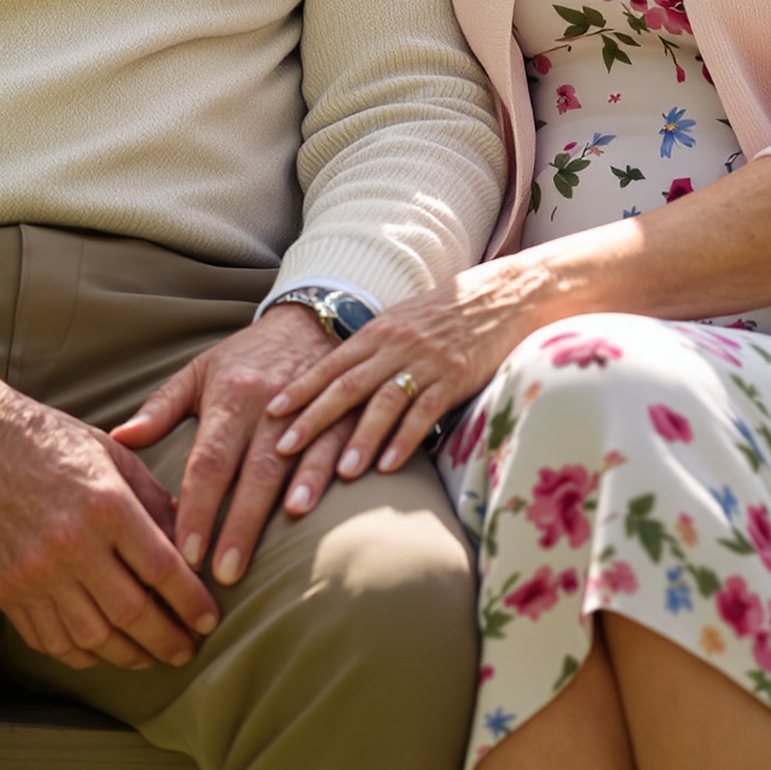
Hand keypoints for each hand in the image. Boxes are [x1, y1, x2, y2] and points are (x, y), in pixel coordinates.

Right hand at [0, 369, 220, 671]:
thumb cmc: (46, 439)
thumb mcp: (110, 453)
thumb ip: (151, 498)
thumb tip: (188, 539)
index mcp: (105, 504)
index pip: (162, 569)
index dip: (192, 602)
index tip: (210, 619)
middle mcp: (71, 544)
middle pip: (132, 613)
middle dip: (167, 639)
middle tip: (187, 651)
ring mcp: (33, 573)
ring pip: (93, 637)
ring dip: (127, 655)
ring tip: (149, 657)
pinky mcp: (3, 590)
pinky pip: (50, 640)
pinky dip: (81, 653)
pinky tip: (101, 650)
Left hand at [111, 305, 351, 587]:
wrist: (308, 320)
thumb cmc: (244, 358)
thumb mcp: (199, 373)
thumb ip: (160, 409)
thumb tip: (118, 439)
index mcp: (229, 396)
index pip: (209, 461)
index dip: (197, 508)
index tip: (183, 554)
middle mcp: (269, 404)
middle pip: (252, 471)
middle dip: (237, 526)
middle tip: (222, 576)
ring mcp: (310, 408)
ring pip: (296, 462)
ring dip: (279, 509)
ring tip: (270, 557)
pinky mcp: (342, 414)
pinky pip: (335, 448)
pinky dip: (324, 479)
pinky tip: (314, 511)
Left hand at [266, 257, 554, 480]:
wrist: (499, 296)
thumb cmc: (444, 316)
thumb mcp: (400, 324)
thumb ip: (370, 353)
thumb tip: (334, 385)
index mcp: (376, 332)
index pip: (329, 364)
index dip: (300, 389)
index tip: (271, 413)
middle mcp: (394, 345)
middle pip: (346, 386)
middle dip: (313, 419)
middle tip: (283, 451)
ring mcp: (425, 361)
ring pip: (384, 402)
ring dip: (360, 439)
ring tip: (340, 473)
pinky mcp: (455, 376)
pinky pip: (426, 412)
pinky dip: (406, 439)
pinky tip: (390, 466)